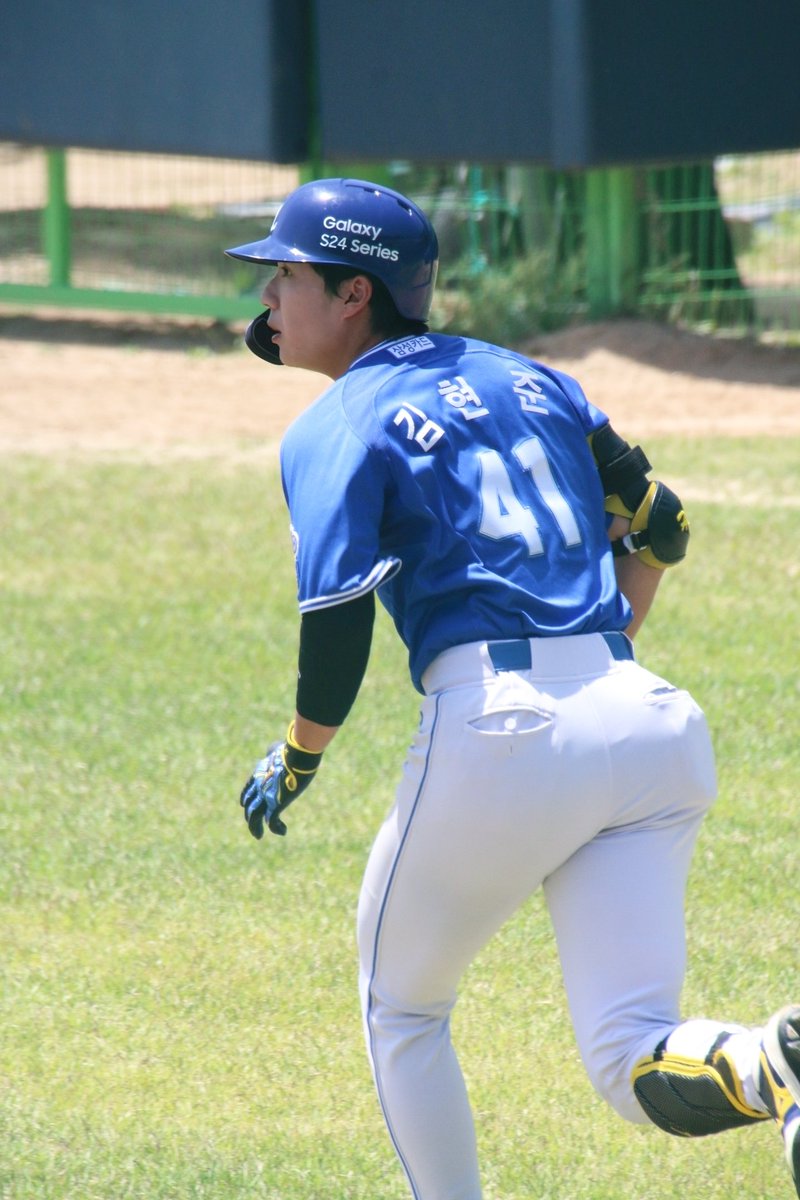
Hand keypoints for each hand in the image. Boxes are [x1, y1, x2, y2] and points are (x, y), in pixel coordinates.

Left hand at [239, 724, 322, 838]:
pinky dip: (276, 828)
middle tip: (254, 828)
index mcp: (258, 774)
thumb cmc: (291, 750)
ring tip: (258, 836)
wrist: (297, 755)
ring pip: (254, 817)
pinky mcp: (276, 803)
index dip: (245, 799)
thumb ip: (273, 751)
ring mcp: (266, 796)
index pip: (247, 790)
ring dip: (255, 828)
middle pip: (249, 806)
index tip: (245, 805)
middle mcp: (259, 787)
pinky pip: (272, 821)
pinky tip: (283, 831)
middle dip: (250, 818)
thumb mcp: (277, 749)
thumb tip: (273, 750)